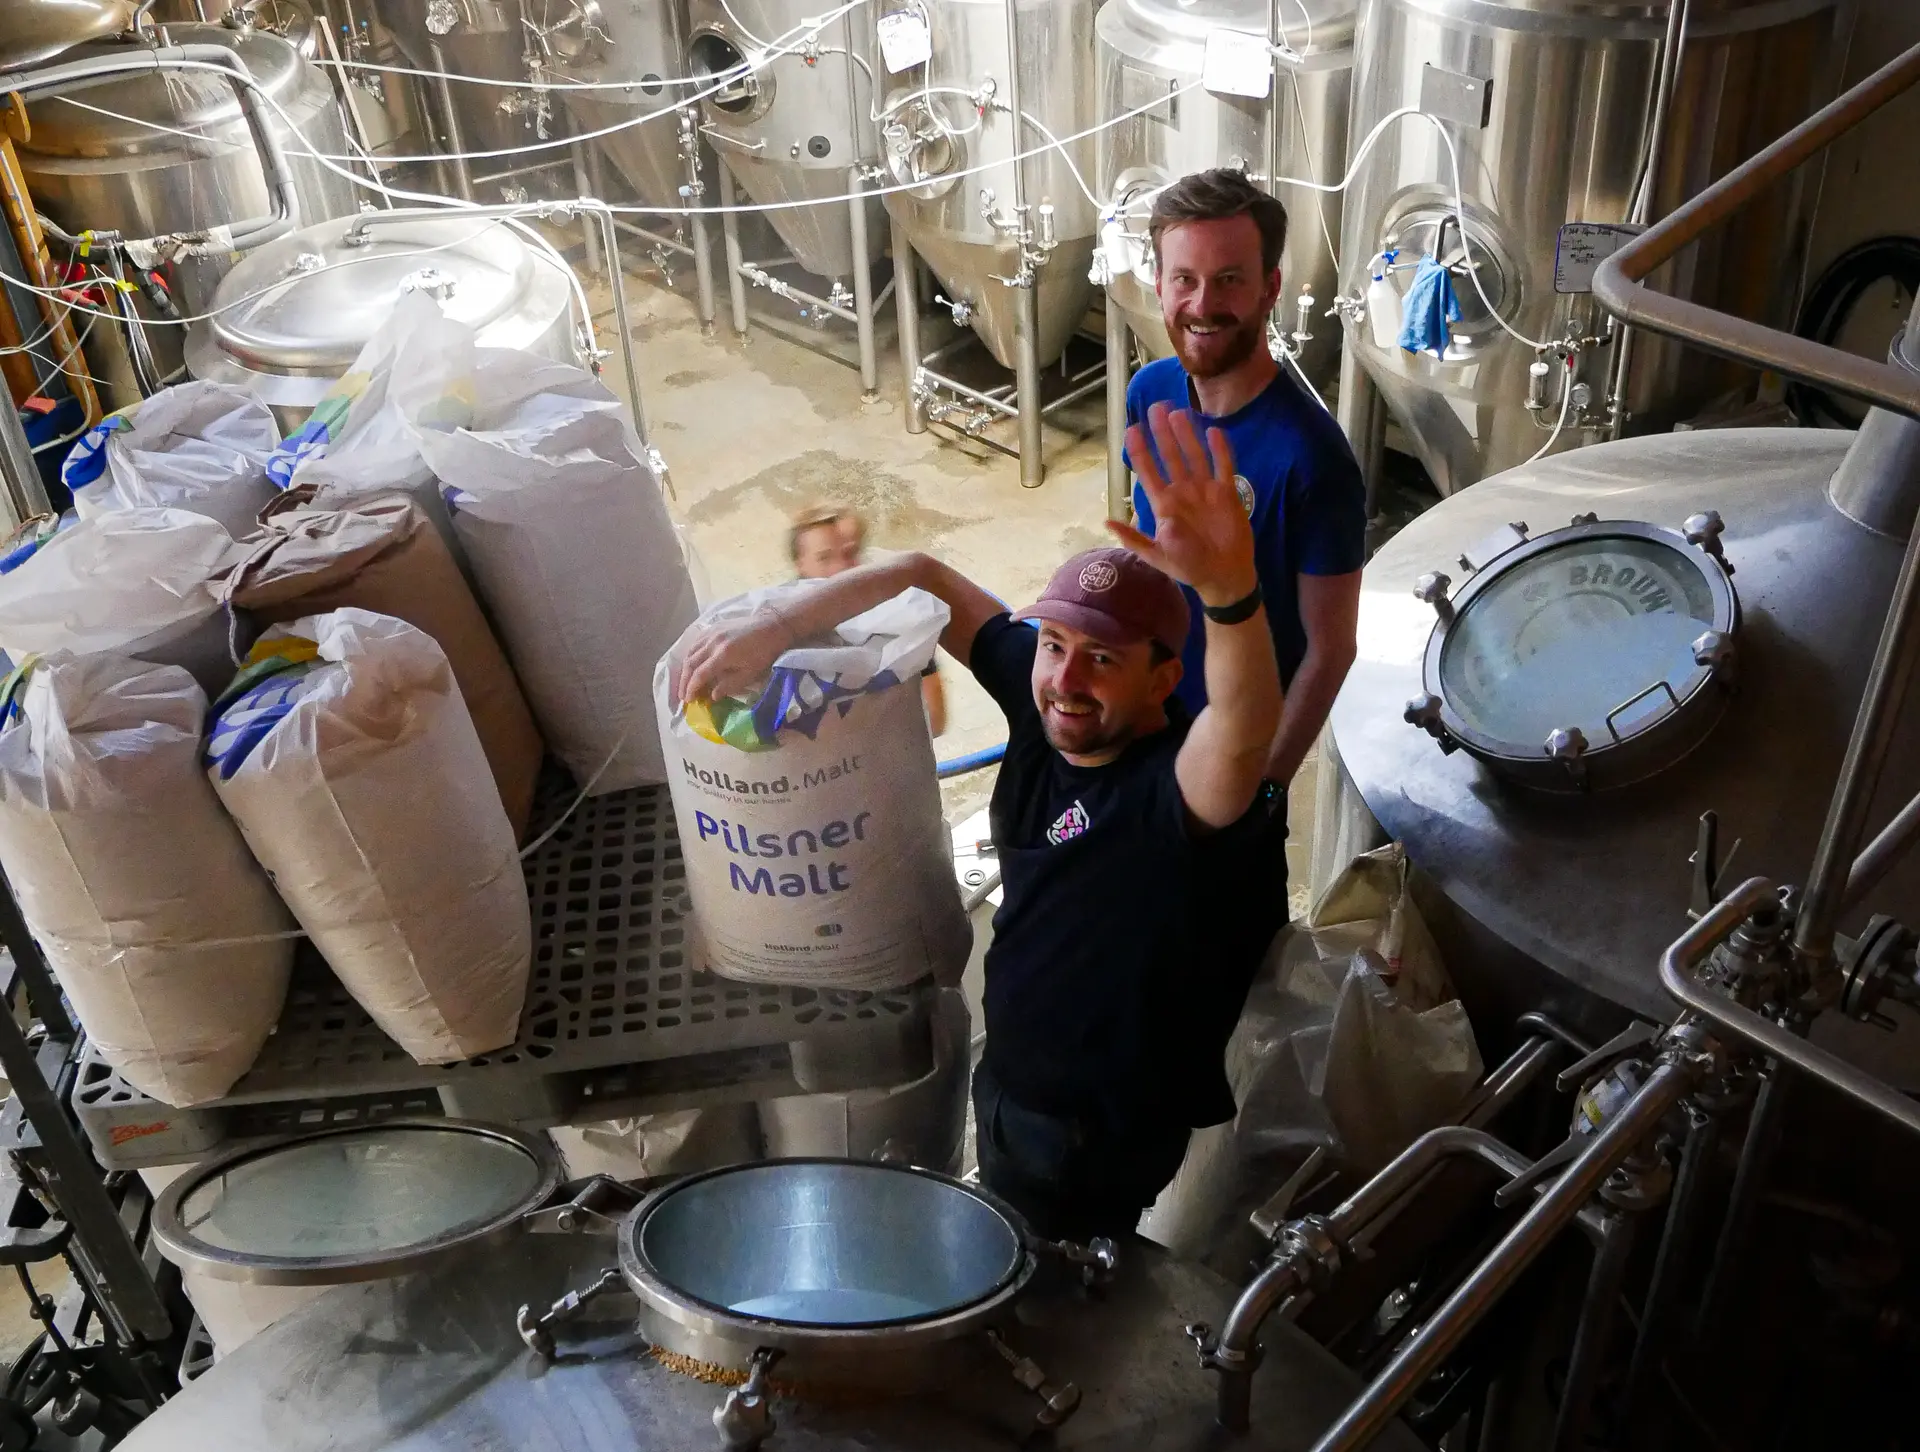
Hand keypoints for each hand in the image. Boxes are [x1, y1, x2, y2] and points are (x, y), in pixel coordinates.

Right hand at [674, 606, 792, 704]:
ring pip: (690, 652)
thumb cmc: (764, 652)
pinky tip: (691, 663)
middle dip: (684, 681)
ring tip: (685, 682)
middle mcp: (712, 642)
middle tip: (683, 695)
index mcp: (723, 655)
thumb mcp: (750, 673)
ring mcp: (711, 632)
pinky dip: (690, 654)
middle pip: (690, 663)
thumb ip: (730, 685)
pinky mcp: (713, 626)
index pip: (700, 675)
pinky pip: (695, 642)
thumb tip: (712, 696)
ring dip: (685, 669)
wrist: (771, 626)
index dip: (691, 689)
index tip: (688, 701)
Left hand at [1109, 402, 1256, 606]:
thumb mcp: (1156, 556)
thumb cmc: (1187, 567)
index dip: (1139, 451)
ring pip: (1194, 456)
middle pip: (1170, 456)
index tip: (1131, 430)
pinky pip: (1224, 467)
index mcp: (1164, 505)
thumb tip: (1107, 521)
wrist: (1222, 577)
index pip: (1148, 472)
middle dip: (1161, 433)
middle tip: (1155, 407)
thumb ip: (1133, 539)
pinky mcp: (1227, 494)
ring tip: (1178, 412)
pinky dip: (1220, 450)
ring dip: (1187, 435)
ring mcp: (1205, 491)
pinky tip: (1214, 432)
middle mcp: (1183, 492)